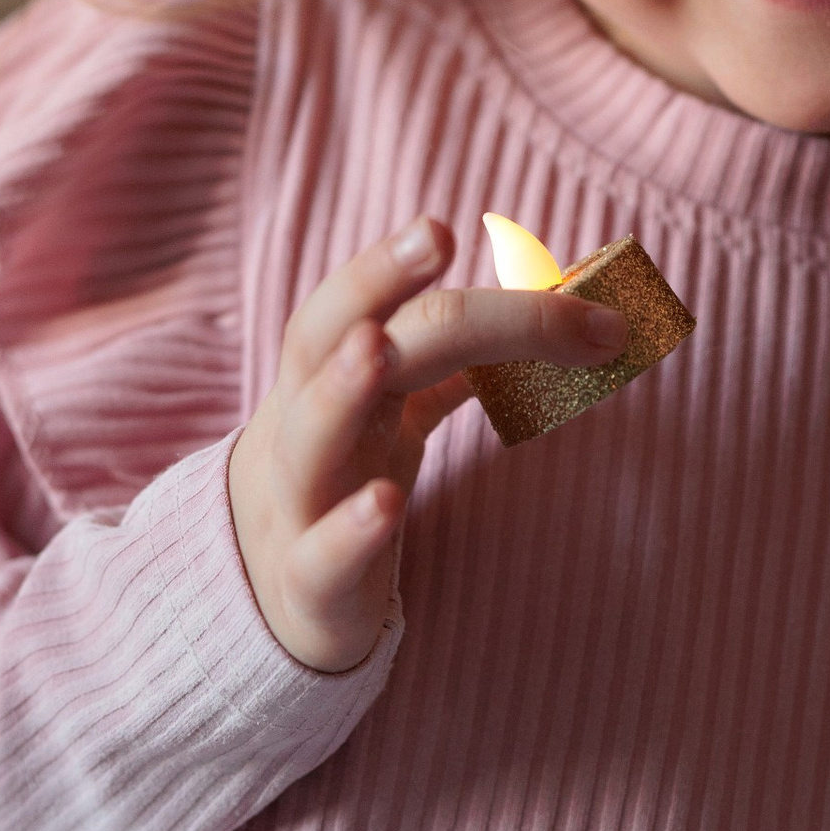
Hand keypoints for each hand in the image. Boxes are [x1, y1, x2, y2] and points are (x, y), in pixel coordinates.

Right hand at [226, 218, 626, 671]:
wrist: (272, 602)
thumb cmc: (345, 483)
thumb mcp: (392, 414)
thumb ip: (457, 364)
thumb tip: (557, 310)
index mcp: (325, 382)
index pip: (345, 308)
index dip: (386, 268)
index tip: (440, 229)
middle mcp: (302, 429)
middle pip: (325, 345)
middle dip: (373, 286)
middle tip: (434, 235)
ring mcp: (299, 506)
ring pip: (307, 440)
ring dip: (339, 390)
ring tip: (376, 347)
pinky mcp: (310, 587)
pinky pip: (320, 556)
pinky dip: (350, 529)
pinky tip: (387, 502)